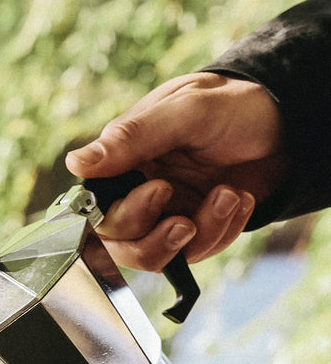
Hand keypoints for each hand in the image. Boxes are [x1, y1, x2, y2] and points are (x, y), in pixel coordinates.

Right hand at [65, 73, 286, 269]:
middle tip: (184, 217)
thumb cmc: (233, 105)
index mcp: (123, 162)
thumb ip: (131, 138)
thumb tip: (75, 162)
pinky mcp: (193, 231)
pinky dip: (221, 231)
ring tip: (227, 198)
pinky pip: (195, 253)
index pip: (94, 207)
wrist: (287, 122)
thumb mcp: (185, 111)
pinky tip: (239, 199)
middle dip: (152, 236)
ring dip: (194, 237)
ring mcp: (164, 215)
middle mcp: (136, 192)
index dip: (116, 216)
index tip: (156, 192)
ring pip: (152, 257)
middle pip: (117, 243)